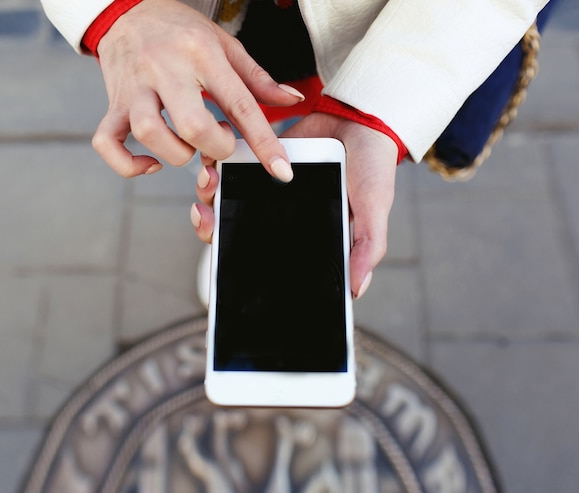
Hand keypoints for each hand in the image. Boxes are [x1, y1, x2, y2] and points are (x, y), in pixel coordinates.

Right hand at [93, 0, 302, 180]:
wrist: (125, 10)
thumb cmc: (178, 30)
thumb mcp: (223, 43)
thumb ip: (257, 77)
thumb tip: (291, 100)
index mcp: (201, 53)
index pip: (239, 103)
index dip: (263, 142)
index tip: (280, 169)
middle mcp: (165, 70)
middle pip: (192, 125)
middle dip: (216, 147)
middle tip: (221, 141)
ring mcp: (135, 88)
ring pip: (149, 134)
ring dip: (176, 154)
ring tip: (189, 145)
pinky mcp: (113, 104)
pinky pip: (108, 142)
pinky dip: (128, 164)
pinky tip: (151, 162)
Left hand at [191, 113, 397, 298]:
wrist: (365, 117)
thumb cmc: (373, 167)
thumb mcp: (374, 208)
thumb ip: (366, 246)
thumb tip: (356, 291)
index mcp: (301, 233)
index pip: (263, 257)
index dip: (237, 261)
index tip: (218, 257)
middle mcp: (278, 214)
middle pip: (234, 230)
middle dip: (212, 226)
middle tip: (204, 215)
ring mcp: (266, 186)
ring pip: (226, 198)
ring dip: (208, 193)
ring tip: (209, 180)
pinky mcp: (259, 157)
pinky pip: (230, 165)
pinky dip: (216, 164)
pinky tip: (211, 160)